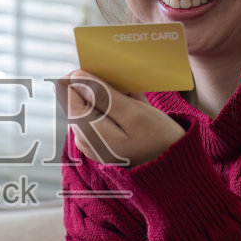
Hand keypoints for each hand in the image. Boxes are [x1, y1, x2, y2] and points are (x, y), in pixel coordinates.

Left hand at [54, 70, 186, 167]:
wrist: (173, 164)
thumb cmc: (158, 139)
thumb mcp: (134, 113)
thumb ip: (103, 95)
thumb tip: (76, 77)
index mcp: (86, 130)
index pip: (66, 90)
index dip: (83, 75)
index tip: (108, 75)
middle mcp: (83, 136)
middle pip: (79, 96)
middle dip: (101, 86)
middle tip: (128, 92)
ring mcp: (91, 139)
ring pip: (92, 102)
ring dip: (113, 95)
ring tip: (135, 103)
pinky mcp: (101, 138)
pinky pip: (102, 112)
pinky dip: (117, 104)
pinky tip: (135, 109)